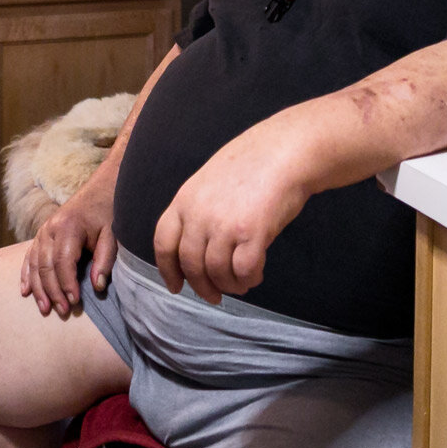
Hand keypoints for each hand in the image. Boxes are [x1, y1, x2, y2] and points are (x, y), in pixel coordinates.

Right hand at [20, 178, 117, 318]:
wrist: (99, 190)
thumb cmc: (107, 214)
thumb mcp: (112, 235)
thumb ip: (105, 260)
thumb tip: (97, 287)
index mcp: (68, 227)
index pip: (63, 261)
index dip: (67, 284)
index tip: (74, 302)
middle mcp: (50, 228)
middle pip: (46, 265)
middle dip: (52, 291)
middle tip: (62, 311)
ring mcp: (43, 231)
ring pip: (34, 263)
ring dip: (38, 288)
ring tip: (44, 308)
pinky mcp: (41, 234)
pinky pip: (29, 257)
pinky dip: (26, 275)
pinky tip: (25, 291)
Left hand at [151, 123, 310, 304]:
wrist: (283, 151)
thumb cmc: (250, 164)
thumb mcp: (207, 182)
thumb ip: (197, 211)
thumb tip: (197, 247)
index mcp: (184, 199)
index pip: (163, 243)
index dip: (167, 270)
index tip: (176, 287)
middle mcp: (199, 214)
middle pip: (190, 265)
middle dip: (202, 287)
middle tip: (214, 296)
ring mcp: (224, 224)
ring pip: (217, 273)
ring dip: (229, 285)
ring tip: (240, 284)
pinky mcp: (252, 233)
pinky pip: (244, 271)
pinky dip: (249, 279)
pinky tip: (256, 275)